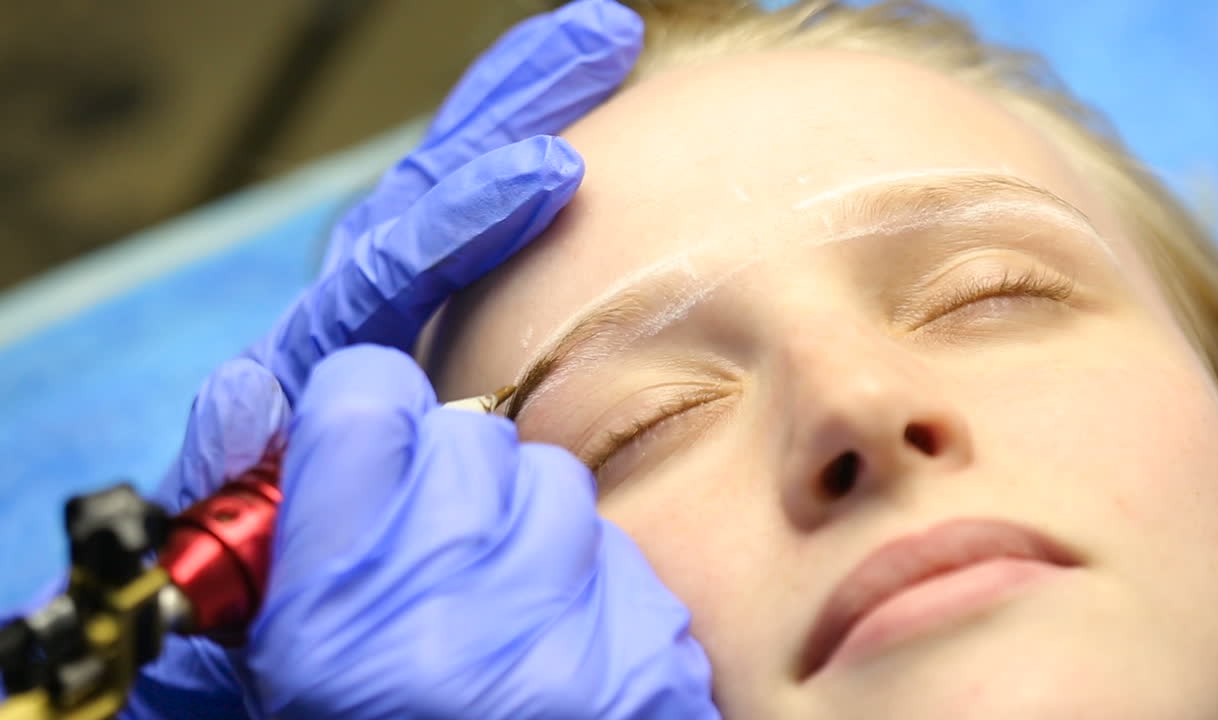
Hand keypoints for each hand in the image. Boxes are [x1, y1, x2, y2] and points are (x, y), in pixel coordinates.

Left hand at [127, 2, 644, 716]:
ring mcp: (421, 350)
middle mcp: (367, 341)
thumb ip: (235, 481)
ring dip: (524, 122)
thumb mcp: (242, 555)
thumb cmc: (271, 608)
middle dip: (504, 115)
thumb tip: (240, 388)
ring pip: (466, 215)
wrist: (302, 643)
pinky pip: (501, 274)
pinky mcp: (463, 372)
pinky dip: (538, 204)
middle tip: (593, 41)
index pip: (385, 271)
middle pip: (428, 198)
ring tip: (597, 50)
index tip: (546, 172)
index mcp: (314, 376)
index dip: (459, 217)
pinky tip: (597, 159)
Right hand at [246, 346, 720, 719]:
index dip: (358, 419)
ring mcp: (568, 639)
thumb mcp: (264, 675)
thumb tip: (258, 395)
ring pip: (552, 482)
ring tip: (489, 614)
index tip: (360, 450)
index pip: (367, 400)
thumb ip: (255, 537)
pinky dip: (585, 586)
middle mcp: (455, 616)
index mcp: (334, 622)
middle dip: (439, 483)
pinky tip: (551, 653)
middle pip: (468, 434)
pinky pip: (618, 554)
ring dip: (520, 528)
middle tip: (422, 564)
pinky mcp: (652, 660)